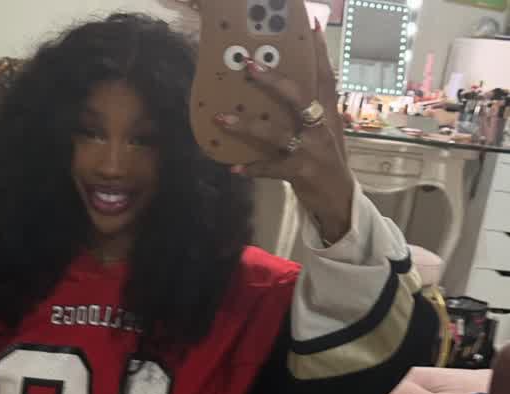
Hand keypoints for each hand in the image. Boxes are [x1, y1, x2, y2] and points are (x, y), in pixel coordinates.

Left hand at [214, 20, 353, 244]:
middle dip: (273, 80)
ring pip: (276, 132)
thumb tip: (292, 94)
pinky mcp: (301, 172)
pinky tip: (235, 168)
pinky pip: (271, 167)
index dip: (318, 52)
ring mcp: (311, 150)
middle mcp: (321, 128)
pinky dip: (253, 168)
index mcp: (328, 116)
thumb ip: (315, 114)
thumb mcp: (328, 134)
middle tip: (249, 66)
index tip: (311, 26)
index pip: (325, 78)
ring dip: (246, 125)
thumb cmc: (328, 163)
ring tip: (221, 119)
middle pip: (298, 96)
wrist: (340, 200)